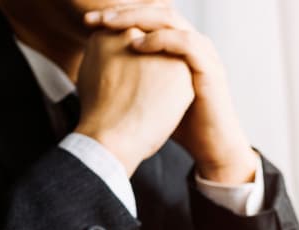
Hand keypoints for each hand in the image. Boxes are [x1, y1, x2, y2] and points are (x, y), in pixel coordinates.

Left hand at [86, 5, 257, 183]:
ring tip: (110, 26)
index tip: (88, 22)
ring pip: (169, 19)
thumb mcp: (148, 93)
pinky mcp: (209, 68)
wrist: (208, 146)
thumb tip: (96, 67)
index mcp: (177, 44)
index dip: (119, 14)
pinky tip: (136, 45)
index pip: (148, 15)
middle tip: (95, 19)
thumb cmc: (178, 123)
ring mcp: (203, 52)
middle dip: (123, 11)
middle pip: (157, 9)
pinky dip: (159, 40)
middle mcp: (192, 42)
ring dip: (137, 18)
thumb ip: (131, 75)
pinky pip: (185, 42)